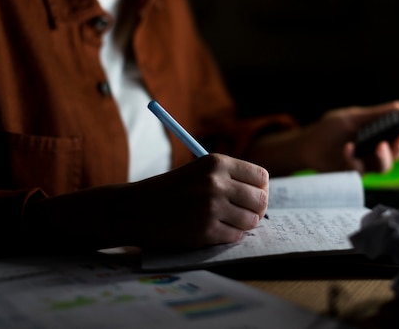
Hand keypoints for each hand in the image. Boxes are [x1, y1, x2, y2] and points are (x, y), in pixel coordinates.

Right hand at [132, 154, 268, 248]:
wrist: (136, 209)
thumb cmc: (170, 190)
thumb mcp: (199, 171)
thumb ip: (229, 178)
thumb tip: (263, 195)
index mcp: (216, 163)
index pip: (260, 176)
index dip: (260, 189)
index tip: (253, 197)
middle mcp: (216, 182)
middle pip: (261, 199)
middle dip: (256, 209)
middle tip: (244, 214)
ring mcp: (211, 207)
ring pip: (251, 220)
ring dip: (243, 225)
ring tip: (227, 222)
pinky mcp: (206, 231)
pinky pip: (235, 237)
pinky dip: (229, 236)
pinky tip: (215, 230)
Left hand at [299, 100, 398, 173]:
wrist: (306, 144)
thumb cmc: (329, 130)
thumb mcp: (352, 117)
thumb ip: (374, 115)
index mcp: (379, 135)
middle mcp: (376, 151)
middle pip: (398, 153)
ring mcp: (364, 164)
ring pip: (384, 166)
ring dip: (385, 156)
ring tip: (380, 145)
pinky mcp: (351, 173)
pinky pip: (358, 168)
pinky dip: (352, 156)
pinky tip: (347, 147)